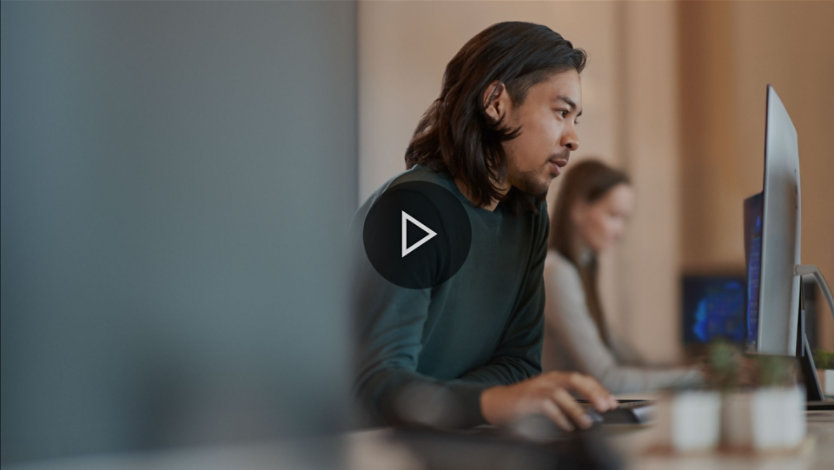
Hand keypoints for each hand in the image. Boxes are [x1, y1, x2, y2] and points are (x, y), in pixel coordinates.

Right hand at [480, 371, 617, 430]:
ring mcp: (536, 387)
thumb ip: (566, 402)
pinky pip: (546, 406)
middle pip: (574, 380)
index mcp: (554, 378)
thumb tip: (590, 413)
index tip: (612, 402)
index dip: (598, 389)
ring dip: (577, 408)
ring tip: (587, 423)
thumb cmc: (524, 404)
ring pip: (561, 393)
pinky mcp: (527, 399)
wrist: (496, 403)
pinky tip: (567, 427)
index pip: (581, 379)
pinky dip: (559, 417)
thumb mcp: (547, 399)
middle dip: (593, 392)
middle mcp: (547, 379)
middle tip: (606, 407)